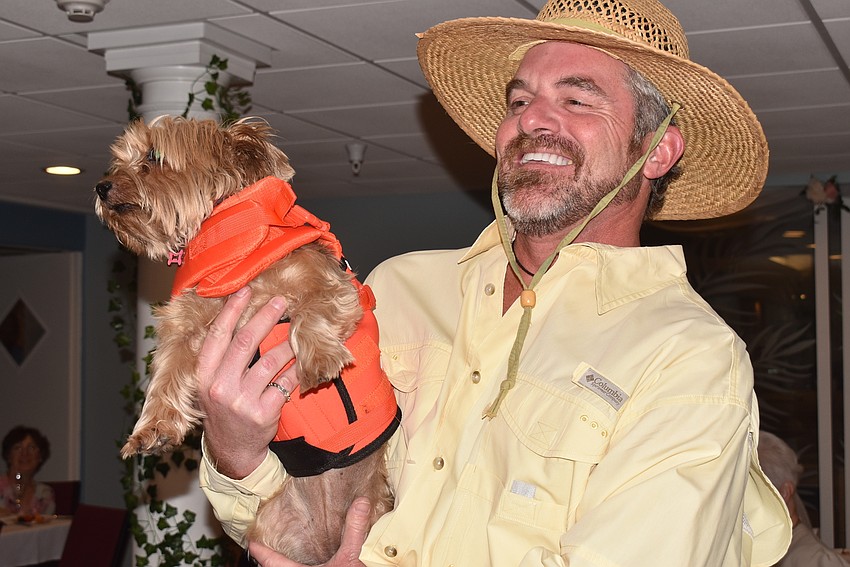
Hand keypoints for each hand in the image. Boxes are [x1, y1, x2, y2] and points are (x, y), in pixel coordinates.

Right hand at [198, 287, 298, 478]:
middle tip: (280, 301)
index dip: (232, 311)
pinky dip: (296, 369)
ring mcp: (243, 401)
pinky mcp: (264, 413)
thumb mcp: (212, 385)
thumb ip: (222, 358)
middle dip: (265, 317)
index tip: (245, 291)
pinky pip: (286, 382)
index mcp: (204, 376)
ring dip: (287, 344)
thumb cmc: (224, 410)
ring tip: (296, 334)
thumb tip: (242, 319)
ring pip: (271, 360)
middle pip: (246, 341)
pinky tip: (302, 361)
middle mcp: (221, 387)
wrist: (233, 451)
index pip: (218, 336)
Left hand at [247, 498, 370, 566]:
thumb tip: (361, 503)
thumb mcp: (350, 557)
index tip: (251, 542)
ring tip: (281, 557)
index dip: (261, 551)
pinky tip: (308, 564)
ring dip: (285, 565)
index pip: (273, 561)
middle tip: (263, 550)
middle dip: (271, 560)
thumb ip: (354, 531)